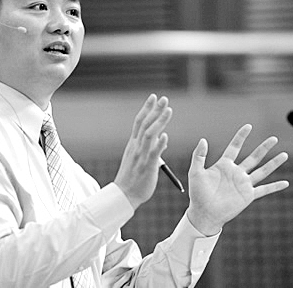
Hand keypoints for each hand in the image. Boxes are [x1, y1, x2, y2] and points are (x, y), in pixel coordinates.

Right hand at [114, 94, 172, 209]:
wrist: (124, 195)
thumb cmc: (133, 178)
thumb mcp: (140, 158)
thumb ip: (151, 147)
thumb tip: (163, 137)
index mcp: (134, 144)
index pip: (140, 122)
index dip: (147, 108)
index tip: (153, 97)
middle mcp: (136, 147)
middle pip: (146, 124)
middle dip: (155, 110)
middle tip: (164, 99)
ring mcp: (141, 156)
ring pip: (150, 134)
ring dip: (159, 121)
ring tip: (169, 110)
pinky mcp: (147, 167)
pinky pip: (153, 154)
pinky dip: (159, 144)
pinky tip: (165, 136)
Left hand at [187, 124, 288, 235]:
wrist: (204, 213)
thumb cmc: (197, 193)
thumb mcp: (195, 172)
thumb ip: (199, 156)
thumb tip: (203, 139)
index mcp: (224, 165)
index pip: (234, 147)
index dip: (241, 136)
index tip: (248, 126)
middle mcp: (236, 172)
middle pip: (253, 157)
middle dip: (264, 148)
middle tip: (274, 138)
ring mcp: (243, 184)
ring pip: (262, 171)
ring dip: (273, 163)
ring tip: (285, 154)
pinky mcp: (248, 196)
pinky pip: (264, 190)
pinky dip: (275, 186)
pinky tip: (286, 183)